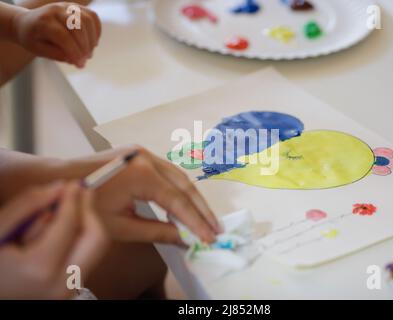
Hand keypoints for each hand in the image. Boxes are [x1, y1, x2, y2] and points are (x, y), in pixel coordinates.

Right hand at [0, 182, 108, 298]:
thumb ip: (28, 205)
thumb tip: (60, 187)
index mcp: (39, 269)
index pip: (69, 224)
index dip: (73, 199)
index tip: (74, 183)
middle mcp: (61, 284)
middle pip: (96, 239)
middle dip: (88, 213)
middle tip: (79, 193)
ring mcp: (68, 292)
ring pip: (94, 248)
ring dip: (80, 226)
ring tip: (50, 222)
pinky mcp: (69, 292)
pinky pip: (84, 258)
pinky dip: (75, 241)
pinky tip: (50, 239)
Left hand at [11, 2, 100, 67]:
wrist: (27, 23)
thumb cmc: (33, 38)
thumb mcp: (39, 50)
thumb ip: (56, 55)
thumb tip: (75, 59)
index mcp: (43, 21)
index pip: (63, 36)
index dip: (74, 51)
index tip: (79, 65)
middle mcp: (56, 10)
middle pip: (78, 28)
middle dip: (84, 48)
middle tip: (84, 61)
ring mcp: (67, 6)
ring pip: (88, 21)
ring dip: (92, 40)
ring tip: (88, 53)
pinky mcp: (76, 7)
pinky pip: (93, 17)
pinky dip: (96, 30)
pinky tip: (93, 42)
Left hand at [92, 146, 221, 244]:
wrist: (59, 181)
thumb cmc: (84, 206)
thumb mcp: (119, 225)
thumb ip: (156, 231)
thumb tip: (183, 238)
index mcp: (142, 175)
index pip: (178, 201)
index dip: (196, 221)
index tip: (209, 237)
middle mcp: (147, 158)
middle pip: (184, 184)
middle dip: (201, 208)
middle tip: (215, 228)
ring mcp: (142, 152)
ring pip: (178, 175)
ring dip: (192, 197)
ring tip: (205, 218)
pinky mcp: (138, 154)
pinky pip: (166, 171)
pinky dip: (178, 188)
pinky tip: (184, 202)